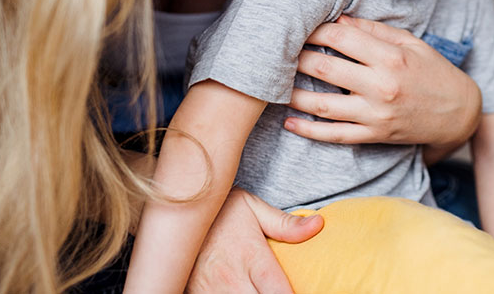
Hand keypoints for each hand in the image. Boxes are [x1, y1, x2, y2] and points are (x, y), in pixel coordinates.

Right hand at [186, 188, 322, 292]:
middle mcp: (231, 280)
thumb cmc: (219, 214)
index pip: (279, 291)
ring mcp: (211, 293)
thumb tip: (319, 225)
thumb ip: (286, 224)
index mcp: (251, 257)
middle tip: (278, 289)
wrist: (175, 217)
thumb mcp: (253, 209)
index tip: (299, 291)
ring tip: (257, 289)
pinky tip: (242, 291)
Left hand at [286, 15, 481, 147]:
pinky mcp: (374, 135)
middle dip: (296, 57)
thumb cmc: (434, 72)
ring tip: (273, 84)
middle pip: (325, 68)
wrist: (458, 113)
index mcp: (390, 57)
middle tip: (278, 50)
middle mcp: (381, 86)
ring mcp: (376, 114)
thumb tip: (338, 19)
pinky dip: (309, 130)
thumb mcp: (411, 43)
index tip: (302, 26)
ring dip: (293, 94)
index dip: (316, 29)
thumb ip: (374, 30)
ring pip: (323, 104)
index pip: (341, 37)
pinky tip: (289, 121)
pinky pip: (335, 135)